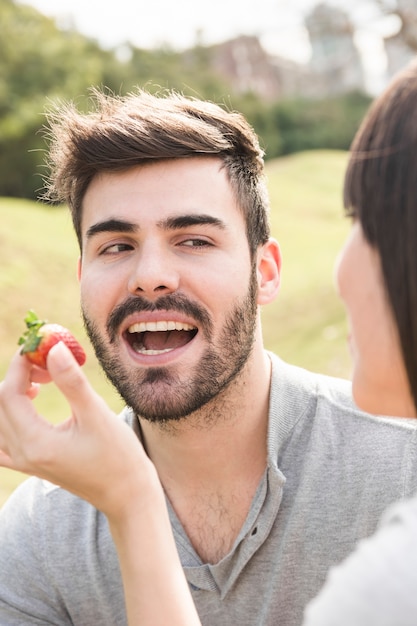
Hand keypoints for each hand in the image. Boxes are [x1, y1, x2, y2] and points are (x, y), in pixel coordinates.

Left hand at [0, 342, 158, 519]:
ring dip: (15, 393)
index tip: (41, 345)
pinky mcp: (32, 464)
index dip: (21, 364)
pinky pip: (3, 440)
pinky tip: (31, 405)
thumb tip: (54, 348)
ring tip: (45, 381)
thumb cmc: (118, 457)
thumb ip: (71, 381)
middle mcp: (22, 454)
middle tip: (51, 363)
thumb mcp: (96, 415)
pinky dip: (9, 416)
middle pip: (1, 403)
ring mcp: (25, 462)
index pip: (9, 393)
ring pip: (0, 419)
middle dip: (20, 375)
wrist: (127, 495)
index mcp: (35, 443)